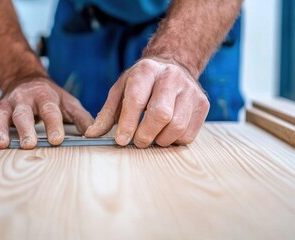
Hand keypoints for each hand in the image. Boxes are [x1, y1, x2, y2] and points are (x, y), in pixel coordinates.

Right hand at [0, 77, 93, 148]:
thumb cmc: (50, 97)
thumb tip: (95, 134)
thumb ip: (81, 118)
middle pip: (23, 114)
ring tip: (1, 145)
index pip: (50, 111)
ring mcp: (5, 106)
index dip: (53, 125)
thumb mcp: (68, 103)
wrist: (25, 80)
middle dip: (25, 129)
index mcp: (44, 97)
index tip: (56, 139)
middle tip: (28, 145)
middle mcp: (23, 100)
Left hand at [85, 58, 209, 147]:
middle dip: (145, 135)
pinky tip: (166, 133)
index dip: (128, 124)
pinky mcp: (202, 104)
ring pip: (177, 126)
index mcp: (146, 70)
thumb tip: (92, 135)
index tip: (121, 140)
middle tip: (138, 141)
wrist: (173, 67)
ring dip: (160, 140)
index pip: (137, 100)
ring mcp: (190, 90)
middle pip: (161, 114)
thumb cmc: (142, 83)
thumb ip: (107, 113)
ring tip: (152, 137)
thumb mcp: (120, 90)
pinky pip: (189, 134)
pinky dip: (174, 141)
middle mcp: (171, 77)